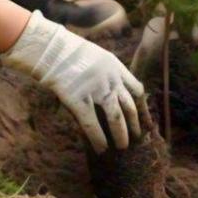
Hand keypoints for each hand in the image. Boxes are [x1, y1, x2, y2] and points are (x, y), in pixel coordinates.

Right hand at [1, 10, 143, 152]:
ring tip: (123, 147)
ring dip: (121, 135)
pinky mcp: (79, 100)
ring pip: (115, 118)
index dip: (142, 107)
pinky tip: (101, 148)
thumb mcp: (97, 56)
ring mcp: (96, 90)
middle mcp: (110, 79)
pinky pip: (92, 124)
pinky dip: (98, 138)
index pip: (136, 89)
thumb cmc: (71, 52)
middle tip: (136, 137)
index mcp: (116, 66)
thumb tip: (115, 93)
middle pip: (129, 106)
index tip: (146, 119)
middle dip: (134, 124)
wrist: (51, 49)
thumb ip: (108, 73)